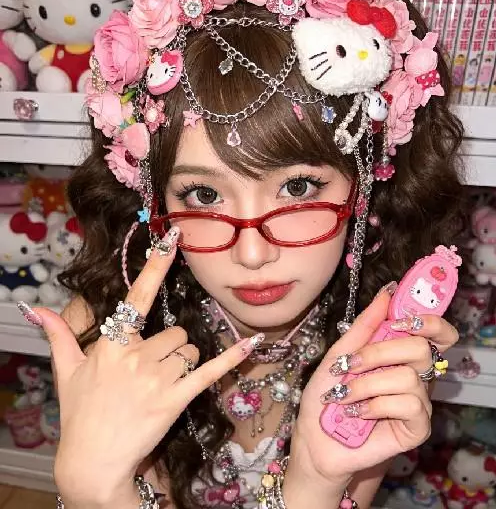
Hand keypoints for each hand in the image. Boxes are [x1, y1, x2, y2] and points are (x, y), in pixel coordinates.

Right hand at [35, 228, 261, 505]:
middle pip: (175, 332)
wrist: (92, 461)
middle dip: (170, 346)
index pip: (137, 297)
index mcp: (112, 344)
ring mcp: (157, 378)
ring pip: (190, 350)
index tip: (171, 241)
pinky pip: (210, 372)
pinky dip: (232, 358)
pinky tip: (252, 342)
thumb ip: (58, 336)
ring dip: (183, 362)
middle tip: (152, 370)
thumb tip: (36, 308)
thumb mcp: (66, 372)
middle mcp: (136, 356)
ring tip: (162, 384)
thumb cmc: (79, 414)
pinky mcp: (176, 399)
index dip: (155, 267)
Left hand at [288, 285, 457, 491]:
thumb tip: (388, 292)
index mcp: (400, 354)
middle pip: (422, 348)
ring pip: (409, 378)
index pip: (437, 332)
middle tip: (351, 364)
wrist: (315, 437)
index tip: (397, 321)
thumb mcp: (340, 354)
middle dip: (379, 353)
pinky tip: (359, 413)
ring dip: (366, 384)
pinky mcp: (417, 428)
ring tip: (345, 396)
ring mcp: (419, 402)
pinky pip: (409, 405)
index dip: (428, 321)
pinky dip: (376, 405)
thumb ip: (365, 326)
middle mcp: (415, 375)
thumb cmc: (328, 393)